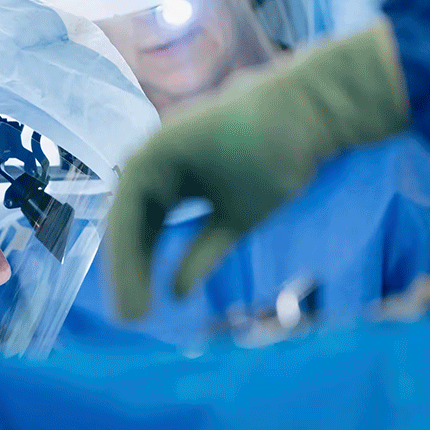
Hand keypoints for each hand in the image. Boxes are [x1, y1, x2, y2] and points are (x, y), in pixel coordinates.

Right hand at [108, 20, 409, 318]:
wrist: (305, 109)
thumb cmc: (272, 153)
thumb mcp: (240, 214)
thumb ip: (204, 254)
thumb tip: (176, 294)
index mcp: (151, 164)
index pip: (124, 226)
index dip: (125, 273)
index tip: (134, 315)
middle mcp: (151, 165)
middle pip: (129, 227)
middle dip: (130, 273)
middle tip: (135, 320)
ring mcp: (167, 170)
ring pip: (143, 225)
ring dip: (141, 263)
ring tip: (144, 308)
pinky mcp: (187, 178)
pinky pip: (164, 218)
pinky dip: (162, 247)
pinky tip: (165, 279)